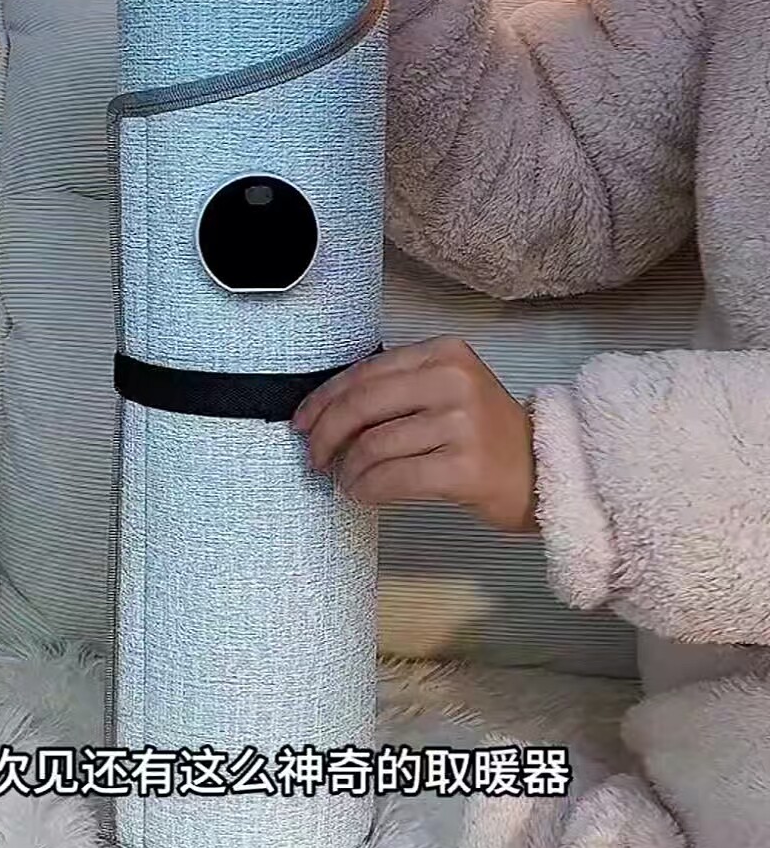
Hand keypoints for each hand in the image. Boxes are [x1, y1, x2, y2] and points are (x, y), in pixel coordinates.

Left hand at [290, 337, 538, 533]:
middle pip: (362, 404)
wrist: (544, 470)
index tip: (302, 421)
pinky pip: (393, 477)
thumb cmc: (485, 434)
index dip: (324, 398)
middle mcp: (453, 381)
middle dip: (325, 433)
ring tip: (345, 480)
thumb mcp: (447, 391)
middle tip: (313, 456)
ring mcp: (462, 424)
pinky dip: (367, 488)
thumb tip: (325, 413)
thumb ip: (396, 390)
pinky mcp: (464, 468)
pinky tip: (362, 493)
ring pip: (374, 445)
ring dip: (347, 469)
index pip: (366, 372)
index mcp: (445, 353)